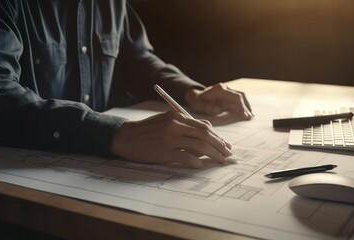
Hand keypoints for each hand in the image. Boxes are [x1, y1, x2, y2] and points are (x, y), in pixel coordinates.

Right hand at [110, 111, 232, 167]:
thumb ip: (184, 126)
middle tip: (227, 154)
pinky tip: (200, 165)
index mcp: (177, 116)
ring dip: (213, 154)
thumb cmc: (146, 130)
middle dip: (220, 146)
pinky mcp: (164, 151)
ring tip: (220, 160)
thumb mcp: (166, 121)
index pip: (204, 126)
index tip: (224, 144)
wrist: (125, 137)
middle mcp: (175, 125)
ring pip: (199, 146)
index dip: (217, 136)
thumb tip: (204, 136)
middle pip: (205, 135)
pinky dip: (195, 162)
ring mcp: (170, 138)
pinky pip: (186, 157)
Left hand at [185, 83, 253, 119]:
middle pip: (240, 96)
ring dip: (246, 106)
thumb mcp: (199, 105)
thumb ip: (207, 107)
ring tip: (250, 116)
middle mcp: (225, 89)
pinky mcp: (228, 96)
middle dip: (246, 107)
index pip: (235, 97)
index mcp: (220, 90)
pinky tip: (246, 114)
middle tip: (249, 117)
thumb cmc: (197, 101)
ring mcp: (228, 91)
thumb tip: (218, 110)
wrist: (195, 96)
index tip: (244, 115)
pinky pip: (238, 100)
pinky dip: (243, 106)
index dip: (241, 106)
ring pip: (241, 97)